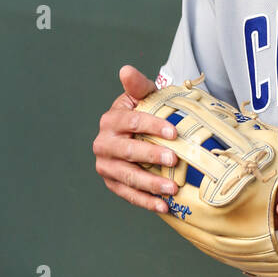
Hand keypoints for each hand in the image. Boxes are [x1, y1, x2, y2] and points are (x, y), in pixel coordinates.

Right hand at [93, 65, 179, 212]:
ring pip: (127, 176)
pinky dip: (145, 202)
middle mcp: (103, 143)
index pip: (132, 122)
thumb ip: (138, 85)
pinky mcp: (112, 182)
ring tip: (172, 189)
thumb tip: (126, 70)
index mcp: (111, 120)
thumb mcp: (143, 97)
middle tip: (174, 159)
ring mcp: (106, 165)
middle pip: (128, 151)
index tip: (174, 132)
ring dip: (150, 184)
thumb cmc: (144, 113)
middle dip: (151, 156)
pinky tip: (163, 206)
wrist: (136, 134)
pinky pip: (128, 194)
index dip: (152, 126)